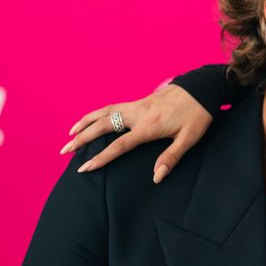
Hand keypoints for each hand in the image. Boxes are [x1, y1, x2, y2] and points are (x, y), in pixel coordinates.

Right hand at [59, 81, 212, 183]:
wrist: (201, 88)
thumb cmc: (197, 115)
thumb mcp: (189, 138)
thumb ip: (171, 157)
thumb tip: (156, 177)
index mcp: (149, 126)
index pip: (119, 145)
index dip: (101, 158)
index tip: (85, 168)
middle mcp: (138, 114)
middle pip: (103, 126)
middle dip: (82, 139)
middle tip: (64, 151)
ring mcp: (136, 106)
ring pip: (104, 113)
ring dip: (85, 123)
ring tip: (70, 134)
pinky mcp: (138, 102)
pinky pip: (111, 107)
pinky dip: (97, 113)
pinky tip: (90, 120)